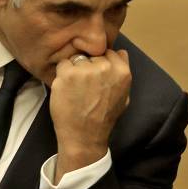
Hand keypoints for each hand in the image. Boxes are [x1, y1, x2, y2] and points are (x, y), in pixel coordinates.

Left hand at [50, 49, 131, 182]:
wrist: (84, 136)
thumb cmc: (105, 118)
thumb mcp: (124, 96)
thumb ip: (122, 73)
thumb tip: (120, 53)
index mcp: (122, 71)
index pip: (110, 52)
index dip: (102, 62)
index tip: (98, 75)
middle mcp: (105, 67)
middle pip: (93, 54)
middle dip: (89, 65)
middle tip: (85, 84)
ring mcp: (85, 69)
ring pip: (77, 58)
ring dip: (75, 69)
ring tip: (75, 87)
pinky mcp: (67, 74)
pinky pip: (63, 64)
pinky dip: (62, 75)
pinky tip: (66, 89)